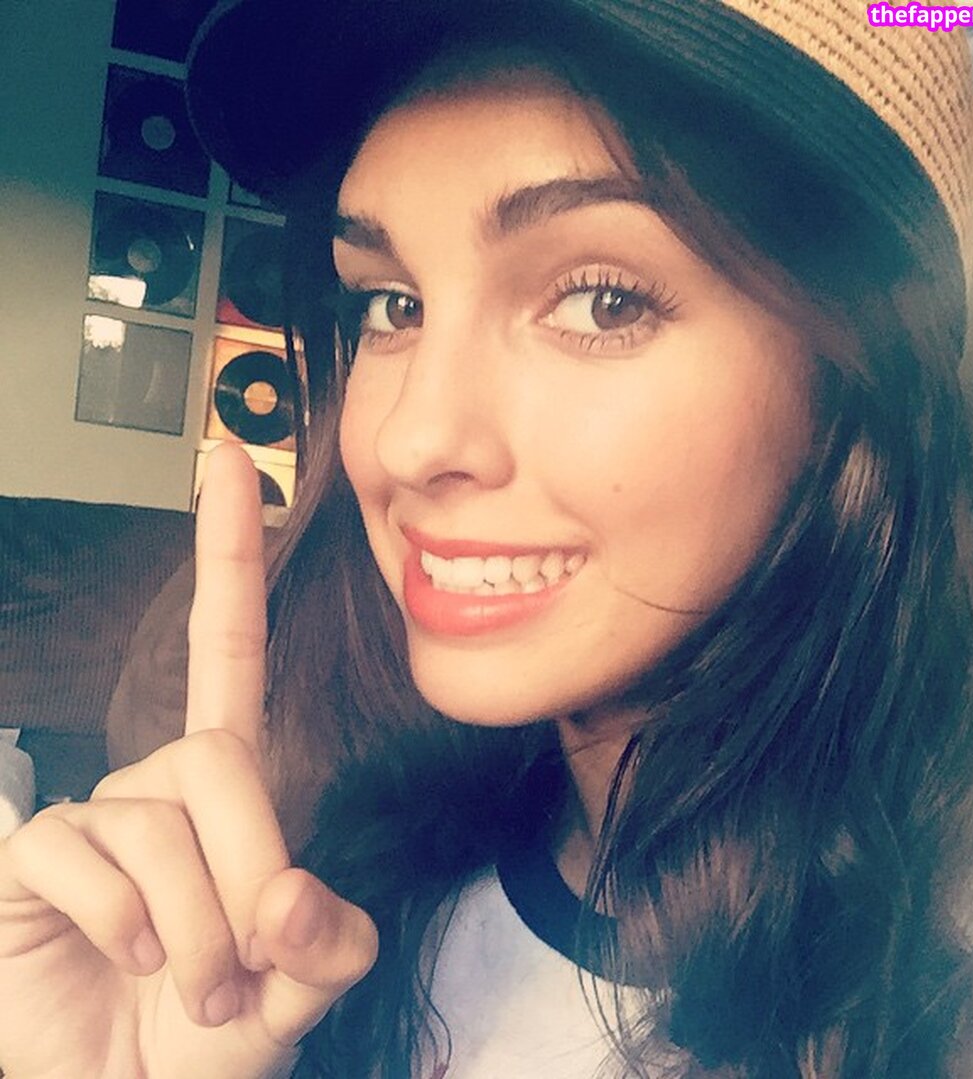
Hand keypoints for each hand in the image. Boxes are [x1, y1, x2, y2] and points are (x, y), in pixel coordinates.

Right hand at [0, 445, 376, 1077]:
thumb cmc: (199, 1042)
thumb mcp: (294, 993)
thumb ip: (325, 942)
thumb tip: (290, 894)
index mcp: (227, 792)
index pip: (230, 651)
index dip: (228, 556)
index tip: (227, 464)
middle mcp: (159, 783)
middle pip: (217, 759)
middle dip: (245, 870)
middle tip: (240, 968)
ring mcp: (95, 813)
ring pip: (159, 817)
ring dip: (195, 923)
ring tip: (191, 987)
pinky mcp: (36, 853)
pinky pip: (87, 849)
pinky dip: (128, 921)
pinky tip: (127, 959)